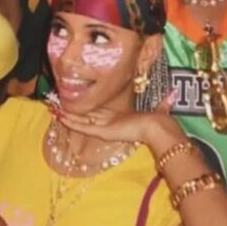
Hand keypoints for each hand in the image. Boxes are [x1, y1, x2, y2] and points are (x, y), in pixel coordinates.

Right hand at [56, 92, 179, 147]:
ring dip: (68, 116)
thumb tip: (173, 93)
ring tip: (53, 110)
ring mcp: (103, 128)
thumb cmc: (156, 120)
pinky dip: (71, 121)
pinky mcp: (102, 131)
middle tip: (58, 106)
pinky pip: (83, 126)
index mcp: (118, 118)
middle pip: (86, 117)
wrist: (155, 127)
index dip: (87, 108)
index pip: (98, 113)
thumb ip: (164, 102)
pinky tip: (61, 116)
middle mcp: (108, 124)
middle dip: (72, 112)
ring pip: (81, 121)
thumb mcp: (159, 108)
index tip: (79, 102)